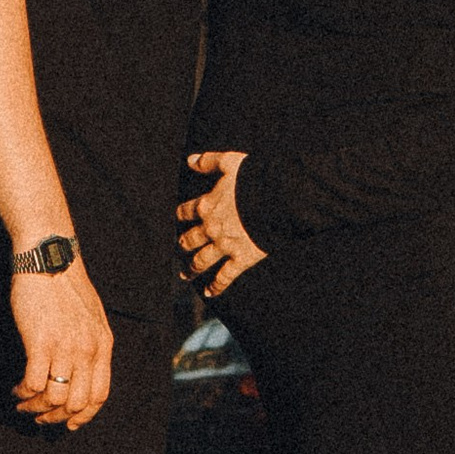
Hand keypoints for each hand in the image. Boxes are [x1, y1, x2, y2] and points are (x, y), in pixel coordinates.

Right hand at [9, 256, 113, 430]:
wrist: (49, 257)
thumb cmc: (65, 284)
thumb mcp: (91, 316)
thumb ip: (91, 343)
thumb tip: (81, 369)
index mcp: (103, 345)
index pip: (100, 395)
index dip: (83, 416)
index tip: (68, 423)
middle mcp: (88, 350)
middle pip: (77, 403)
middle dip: (55, 418)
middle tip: (38, 417)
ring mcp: (66, 347)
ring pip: (54, 399)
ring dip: (35, 409)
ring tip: (22, 405)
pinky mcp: (41, 342)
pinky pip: (34, 384)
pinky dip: (23, 394)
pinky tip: (15, 390)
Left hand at [178, 150, 264, 295]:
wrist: (275, 198)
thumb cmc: (253, 178)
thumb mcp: (229, 162)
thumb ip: (208, 161)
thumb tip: (189, 160)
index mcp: (206, 206)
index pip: (186, 212)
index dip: (181, 215)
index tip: (179, 218)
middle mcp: (211, 229)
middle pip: (189, 240)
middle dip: (183, 245)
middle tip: (180, 249)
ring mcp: (225, 246)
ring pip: (201, 261)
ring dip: (192, 269)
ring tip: (186, 275)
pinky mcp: (241, 259)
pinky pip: (224, 277)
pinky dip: (216, 286)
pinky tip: (210, 293)